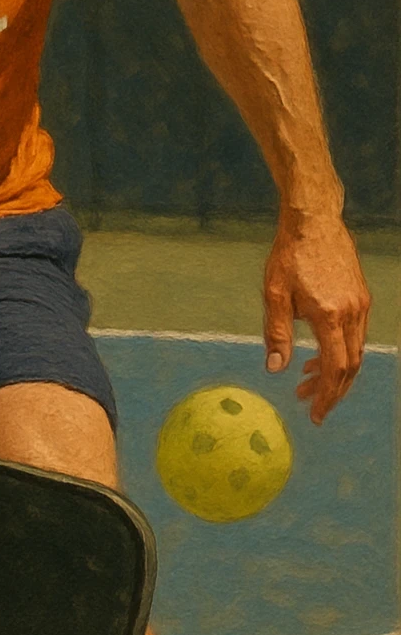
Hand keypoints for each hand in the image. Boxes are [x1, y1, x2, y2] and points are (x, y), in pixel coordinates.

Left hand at [263, 214, 371, 423]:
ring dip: (334, 372)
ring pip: (355, 351)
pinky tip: (318, 353)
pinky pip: (355, 335)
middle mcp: (351, 313)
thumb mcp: (274, 294)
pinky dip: (340, 352)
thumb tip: (275, 368)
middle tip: (309, 405)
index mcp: (329, 316)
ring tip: (306, 381)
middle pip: (350, 366)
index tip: (315, 414)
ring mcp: (360, 305)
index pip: (335, 368)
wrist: (314, 221)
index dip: (326, 395)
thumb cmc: (289, 254)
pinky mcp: (360, 297)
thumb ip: (277, 334)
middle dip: (331, 390)